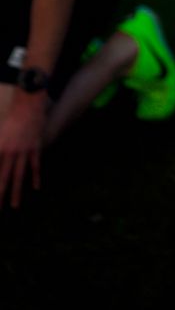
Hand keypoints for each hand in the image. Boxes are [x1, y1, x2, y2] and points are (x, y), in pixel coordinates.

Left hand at [0, 94, 48, 209]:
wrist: (29, 103)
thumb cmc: (12, 117)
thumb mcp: (0, 133)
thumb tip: (0, 158)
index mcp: (0, 147)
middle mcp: (10, 152)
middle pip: (3, 177)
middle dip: (0, 193)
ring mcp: (24, 150)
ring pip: (19, 175)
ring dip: (16, 191)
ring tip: (14, 206)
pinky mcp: (35, 147)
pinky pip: (35, 165)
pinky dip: (35, 176)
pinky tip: (36, 187)